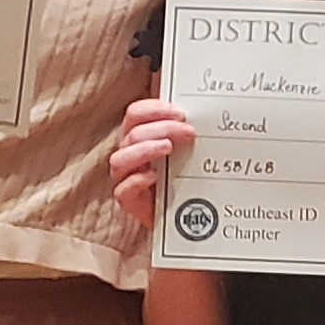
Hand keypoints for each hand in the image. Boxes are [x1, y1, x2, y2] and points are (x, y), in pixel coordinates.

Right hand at [108, 98, 192, 228]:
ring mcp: (125, 177)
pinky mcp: (128, 200)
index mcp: (138, 136)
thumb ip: (186, 133)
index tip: (180, 113)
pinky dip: (137, 180)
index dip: (154, 109)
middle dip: (162, 128)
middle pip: (132, 133)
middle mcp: (128, 154)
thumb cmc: (182, 177)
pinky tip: (154, 177)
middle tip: (188, 131)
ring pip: (120, 159)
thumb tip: (203, 114)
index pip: (135, 114)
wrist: (182, 215)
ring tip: (168, 148)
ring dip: (145, 150)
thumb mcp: (186, 151)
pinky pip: (123, 190)